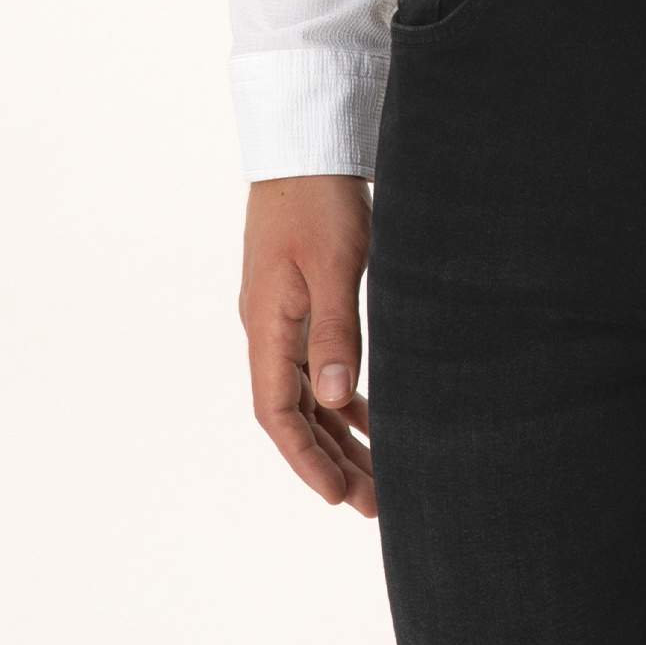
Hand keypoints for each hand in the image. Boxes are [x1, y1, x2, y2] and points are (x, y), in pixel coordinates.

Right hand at [240, 174, 376, 513]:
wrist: (306, 141)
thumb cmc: (319, 197)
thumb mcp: (334, 263)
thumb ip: (336, 332)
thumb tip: (338, 401)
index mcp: (266, 325)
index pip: (277, 412)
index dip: (306, 459)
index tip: (339, 496)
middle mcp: (269, 328)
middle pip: (295, 412)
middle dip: (331, 459)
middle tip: (373, 503)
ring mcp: (284, 314)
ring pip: (309, 392)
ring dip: (340, 432)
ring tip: (379, 473)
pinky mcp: (303, 297)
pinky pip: (319, 363)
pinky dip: (343, 394)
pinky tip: (371, 413)